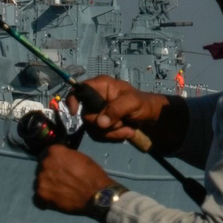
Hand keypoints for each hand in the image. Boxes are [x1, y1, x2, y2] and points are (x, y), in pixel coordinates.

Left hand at [33, 144, 115, 217]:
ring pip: (39, 183)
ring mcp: (41, 179)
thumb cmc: (92, 175)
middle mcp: (44, 163)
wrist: (97, 195)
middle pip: (41, 169)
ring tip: (58, 193)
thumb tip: (60, 161)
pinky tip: (52, 202)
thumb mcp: (80, 158)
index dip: (52, 163)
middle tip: (60, 182)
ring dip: (46, 187)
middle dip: (48, 174)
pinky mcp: (41, 194)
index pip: (46, 155)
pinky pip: (37, 198)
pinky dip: (43, 201)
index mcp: (54, 151)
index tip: (57, 168)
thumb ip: (65, 157)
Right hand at [67, 76, 186, 150]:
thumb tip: (99, 123)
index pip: (78, 90)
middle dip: (105, 124)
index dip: (72, 100)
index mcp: (100, 86)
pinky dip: (114, 136)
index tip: (74, 112)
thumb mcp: (131, 103)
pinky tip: (127, 132)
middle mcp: (96, 99)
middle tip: (122, 122)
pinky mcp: (102, 124)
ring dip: (112, 132)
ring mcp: (98, 113)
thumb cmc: (142, 103)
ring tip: (128, 128)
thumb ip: (115, 110)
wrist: (150, 116)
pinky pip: (99, 135)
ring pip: (93, 128)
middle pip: (87, 116)